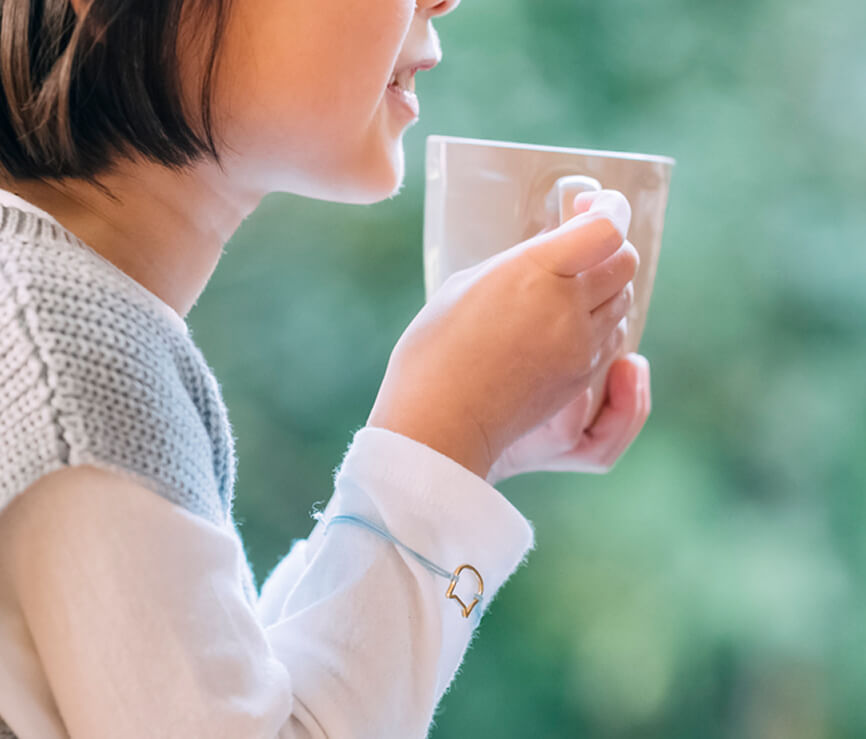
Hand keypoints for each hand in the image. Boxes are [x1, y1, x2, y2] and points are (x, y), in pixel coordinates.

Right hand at [368, 189, 636, 480]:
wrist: (441, 422)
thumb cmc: (435, 350)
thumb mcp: (469, 285)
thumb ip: (521, 265)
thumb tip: (554, 254)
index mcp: (536, 273)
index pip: (606, 229)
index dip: (609, 209)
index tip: (593, 204)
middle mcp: (567, 308)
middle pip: (625, 263)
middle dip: (610, 247)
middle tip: (584, 243)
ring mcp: (580, 346)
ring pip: (623, 301)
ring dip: (606, 286)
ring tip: (572, 285)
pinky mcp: (580, 377)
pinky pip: (609, 337)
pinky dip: (599, 322)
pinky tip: (567, 321)